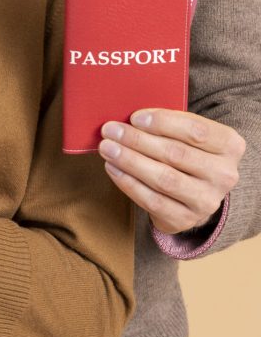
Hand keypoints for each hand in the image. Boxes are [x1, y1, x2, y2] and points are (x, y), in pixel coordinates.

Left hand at [99, 109, 244, 232]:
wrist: (196, 189)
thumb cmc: (185, 149)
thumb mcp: (187, 132)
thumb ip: (167, 122)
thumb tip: (128, 117)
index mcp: (229, 145)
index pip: (196, 130)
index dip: (163, 123)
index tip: (135, 117)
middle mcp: (224, 175)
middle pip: (176, 154)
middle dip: (137, 140)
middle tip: (110, 130)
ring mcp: (207, 201)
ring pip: (164, 178)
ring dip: (130, 161)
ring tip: (106, 147)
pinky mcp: (186, 219)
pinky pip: (153, 201)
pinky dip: (128, 183)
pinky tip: (113, 168)